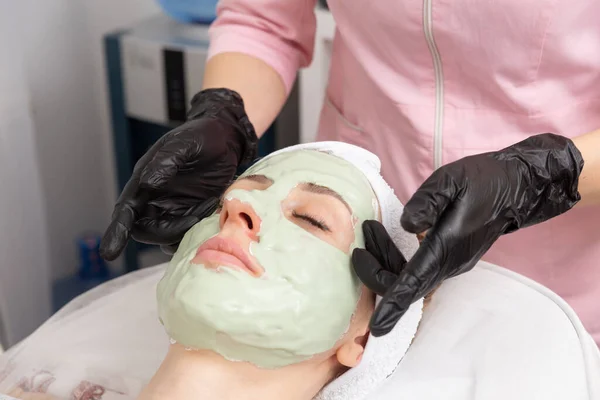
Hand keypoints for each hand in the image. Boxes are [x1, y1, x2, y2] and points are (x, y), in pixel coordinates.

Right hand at [100, 88, 257, 260]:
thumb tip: (147, 184)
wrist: (227, 139)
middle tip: (195, 217)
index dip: (117, 232)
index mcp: (144, 182)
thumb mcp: (184, 143)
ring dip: (185, 232)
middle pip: (146, 232)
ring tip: (208, 208)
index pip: (125, 212)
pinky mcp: (194, 215)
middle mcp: (155, 200)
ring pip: (169, 238)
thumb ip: (165, 162)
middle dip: (166, 232)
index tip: (109, 253)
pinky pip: (189, 235)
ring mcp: (175, 210)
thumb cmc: (202, 136)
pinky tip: (214, 212)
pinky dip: (199, 232)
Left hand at [353, 133, 583, 335]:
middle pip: (404, 283)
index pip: (414, 282)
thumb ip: (427, 201)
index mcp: (448, 247)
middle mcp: (449, 264)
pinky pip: (417, 271)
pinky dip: (396, 259)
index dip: (393, 305)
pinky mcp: (449, 260)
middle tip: (364, 232)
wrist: (514, 189)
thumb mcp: (451, 180)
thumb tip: (406, 224)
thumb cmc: (481, 181)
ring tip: (371, 228)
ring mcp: (451, 265)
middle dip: (375, 267)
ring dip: (384, 259)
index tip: (376, 327)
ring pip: (409, 277)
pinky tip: (386, 238)